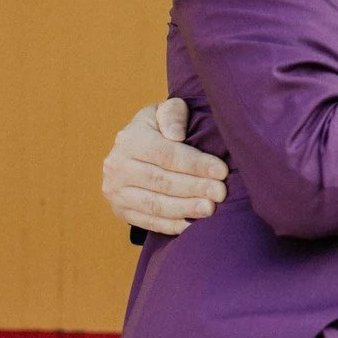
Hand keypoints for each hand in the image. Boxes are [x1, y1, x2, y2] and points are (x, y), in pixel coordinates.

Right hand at [102, 99, 228, 235]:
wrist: (136, 152)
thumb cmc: (161, 129)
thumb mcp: (165, 112)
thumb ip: (174, 114)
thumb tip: (176, 134)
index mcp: (130, 139)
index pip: (166, 154)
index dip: (196, 164)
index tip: (221, 171)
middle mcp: (117, 165)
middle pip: (162, 181)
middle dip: (195, 188)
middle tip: (220, 193)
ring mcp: (116, 190)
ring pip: (155, 204)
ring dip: (185, 208)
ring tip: (210, 209)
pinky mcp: (120, 210)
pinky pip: (148, 221)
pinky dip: (171, 225)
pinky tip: (192, 225)